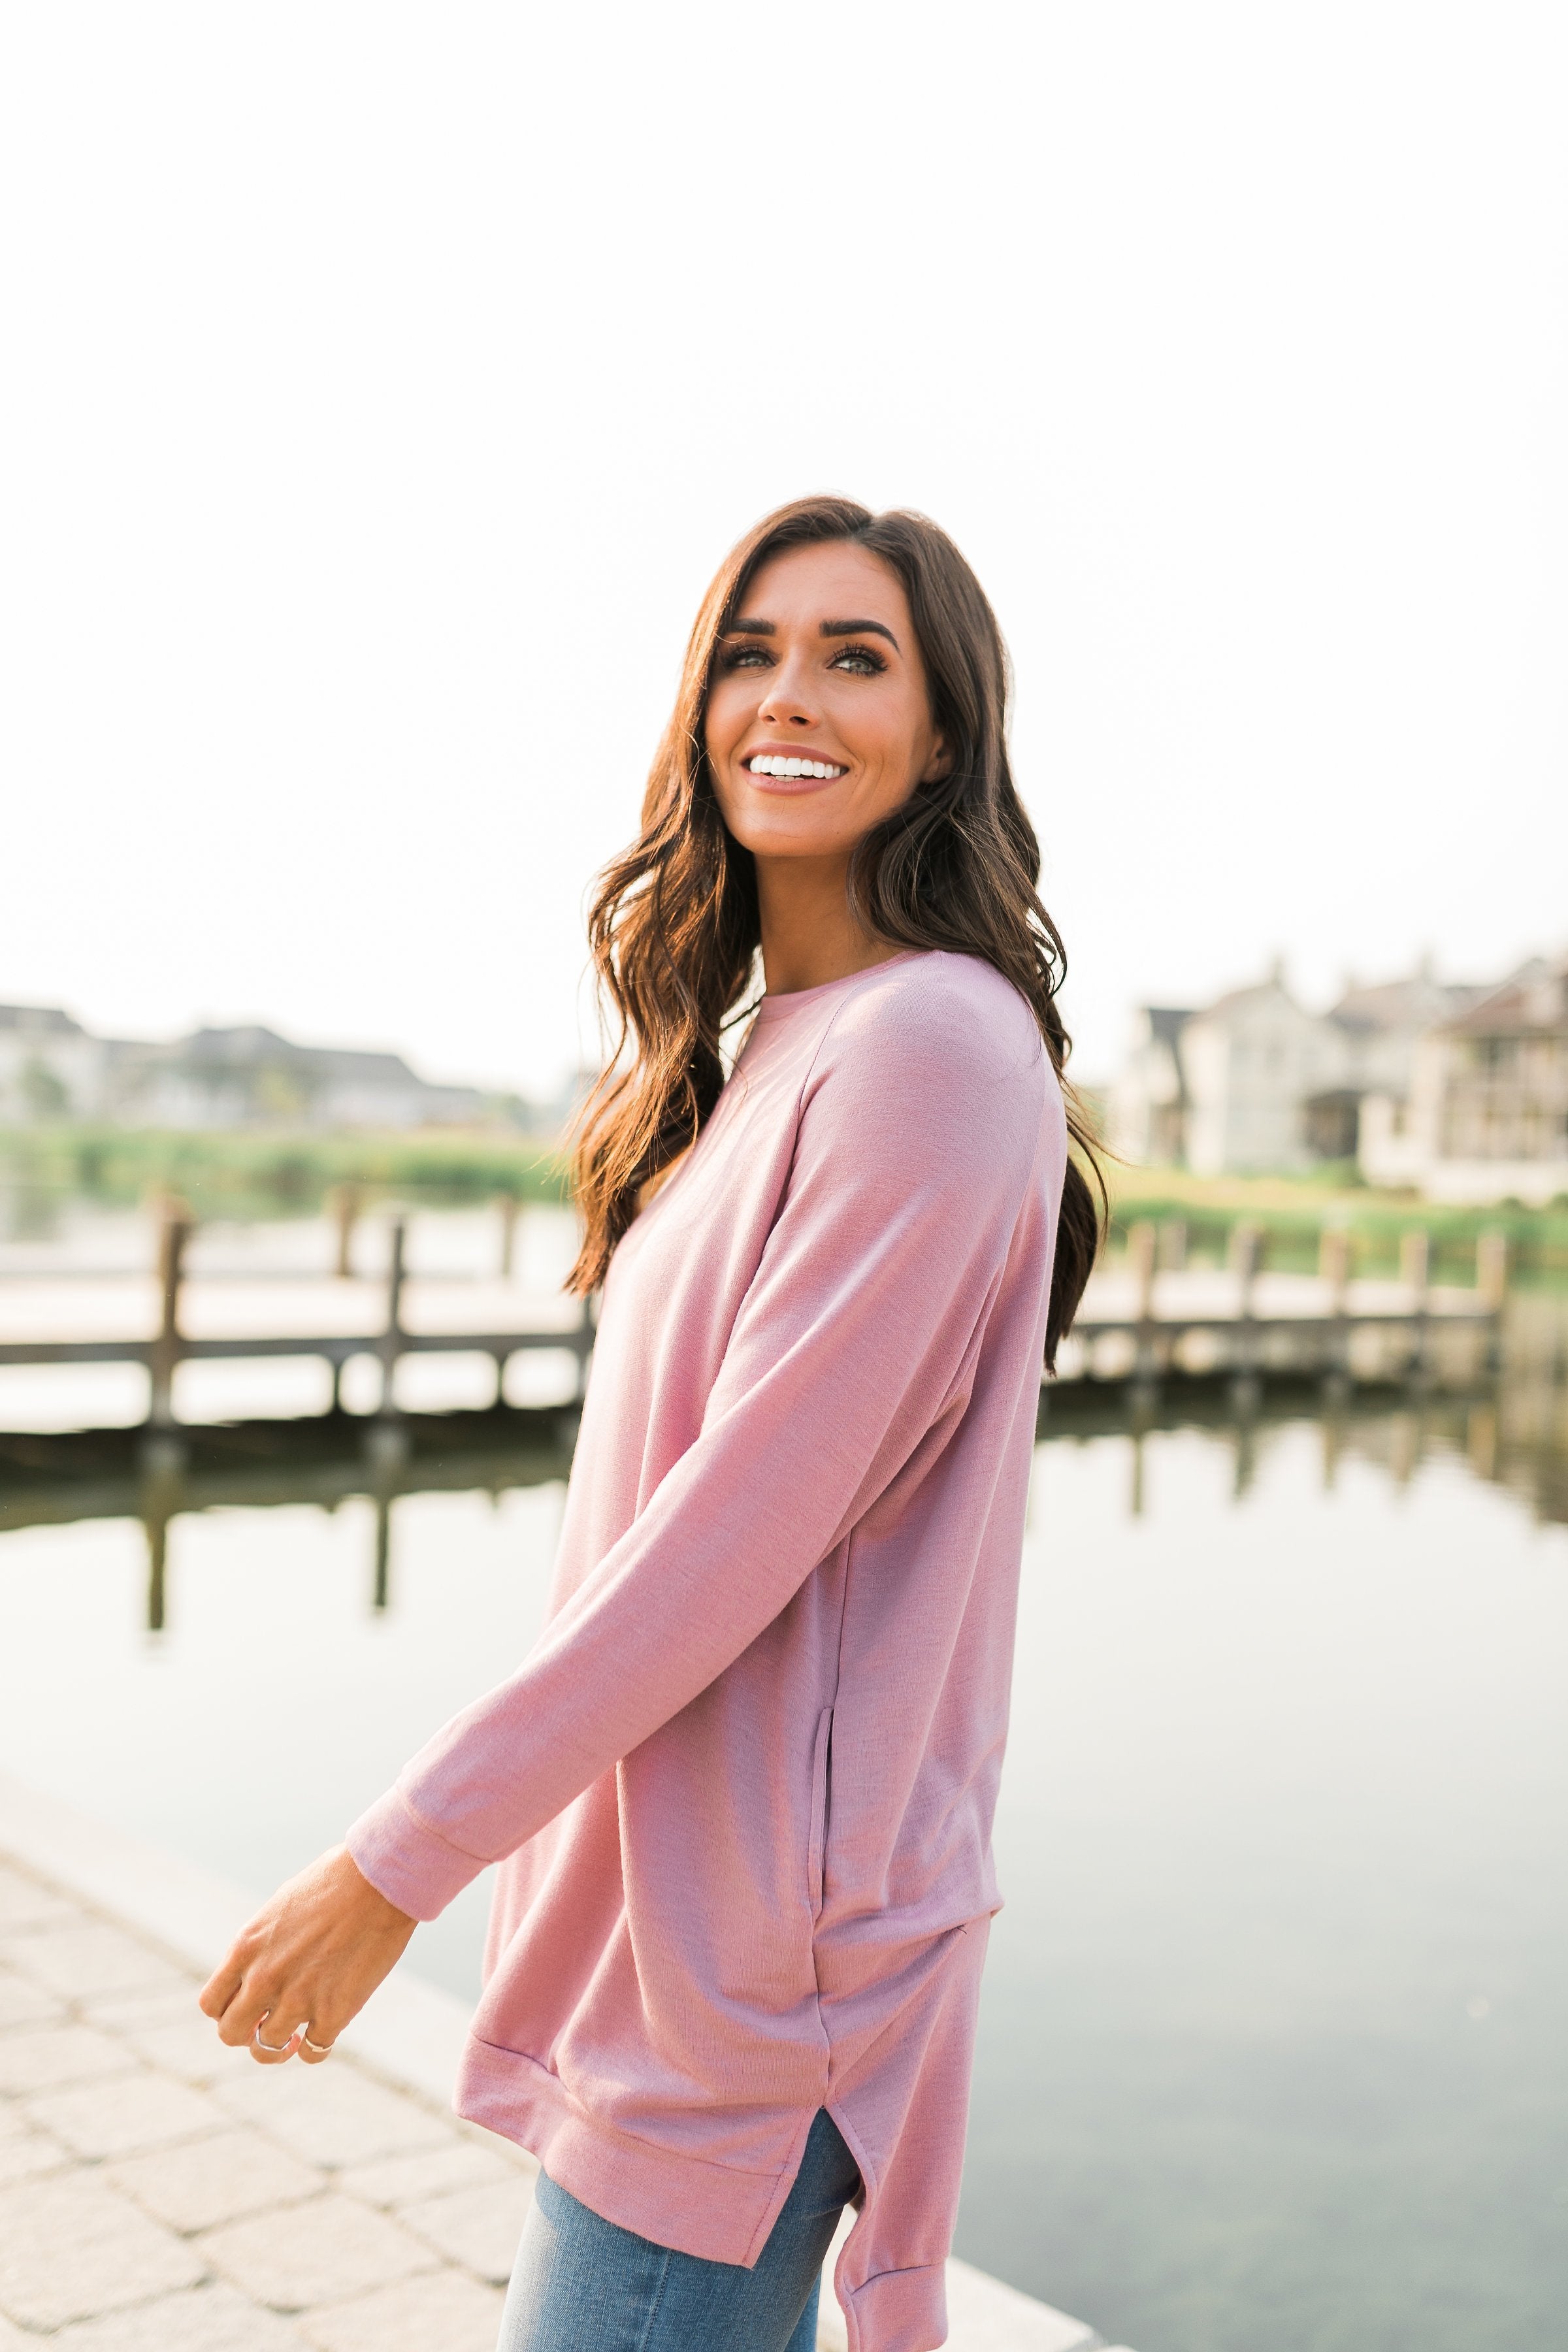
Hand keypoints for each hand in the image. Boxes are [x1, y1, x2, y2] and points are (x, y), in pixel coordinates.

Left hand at [199, 1845, 416, 2065]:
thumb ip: (263, 1945)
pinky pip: (313, 2053)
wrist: (379, 1880)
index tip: (248, 2007)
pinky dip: (315, 2048)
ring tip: (296, 2037)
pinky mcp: (334, 2013)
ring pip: (266, 2050)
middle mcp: (263, 1978)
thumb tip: (261, 1969)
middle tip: (267, 2024)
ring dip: (280, 2047)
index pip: (211, 2003)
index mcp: (246, 1948)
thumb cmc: (335, 1881)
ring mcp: (297, 1999)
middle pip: (231, 2034)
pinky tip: (324, 2031)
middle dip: (247, 2034)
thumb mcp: (281, 1908)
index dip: (227, 2011)